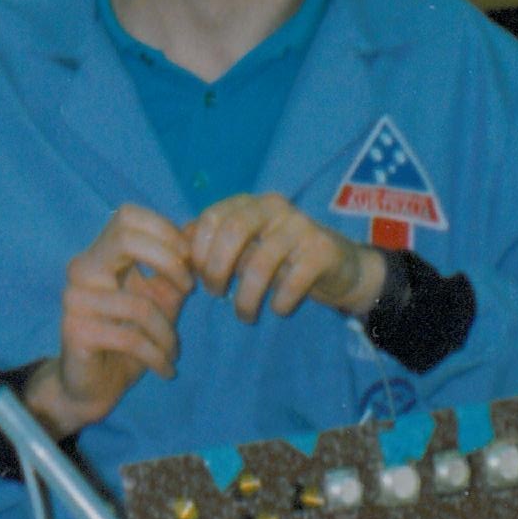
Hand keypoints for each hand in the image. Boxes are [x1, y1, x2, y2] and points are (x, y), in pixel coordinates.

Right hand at [20, 204, 192, 437]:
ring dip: (167, 332)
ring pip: (139, 304)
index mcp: (100, 255)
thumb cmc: (129, 339)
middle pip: (125, 238)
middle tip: (189, 288)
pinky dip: (157, 356)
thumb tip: (199, 229)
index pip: (127, 216)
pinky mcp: (76, 330)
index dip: (164, 231)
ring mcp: (75, 299)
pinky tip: (165, 368)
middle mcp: (81, 269)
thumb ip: (175, 268)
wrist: (94, 387)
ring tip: (173, 350)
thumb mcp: (160, 300)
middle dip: (168, 261)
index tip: (189, 260)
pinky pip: (130, 337)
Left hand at [185, 193, 384, 324]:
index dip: (199, 250)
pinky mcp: (323, 250)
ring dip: (247, 297)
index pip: (212, 216)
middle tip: (215, 293)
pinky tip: (278, 310)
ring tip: (245, 315)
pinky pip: (293, 280)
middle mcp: (274, 207)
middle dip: (217, 268)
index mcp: (250, 203)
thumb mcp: (247, 248)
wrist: (341, 267)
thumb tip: (176, 250)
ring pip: (262, 262)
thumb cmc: (282, 258)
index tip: (197, 278)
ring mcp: (301, 226)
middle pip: (233, 231)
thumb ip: (214, 245)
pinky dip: (280, 302)